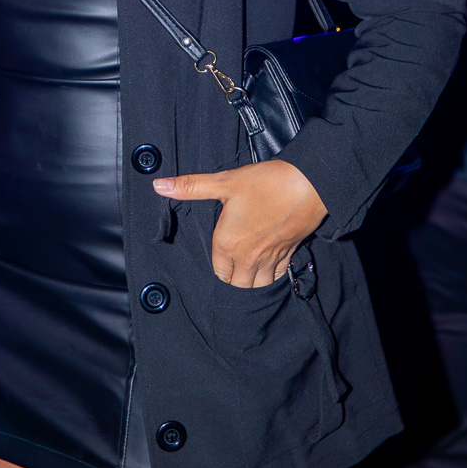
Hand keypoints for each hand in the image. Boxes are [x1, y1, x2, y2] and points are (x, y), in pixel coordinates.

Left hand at [153, 158, 326, 287]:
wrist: (308, 183)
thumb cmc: (265, 182)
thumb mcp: (224, 182)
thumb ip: (190, 186)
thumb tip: (158, 185)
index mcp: (228, 243)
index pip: (218, 272)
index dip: (218, 266)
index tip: (221, 257)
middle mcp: (248, 257)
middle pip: (237, 285)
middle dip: (233, 280)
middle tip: (233, 266)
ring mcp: (270, 259)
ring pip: (257, 286)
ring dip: (252, 282)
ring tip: (249, 270)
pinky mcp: (289, 254)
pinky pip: (277, 277)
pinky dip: (272, 276)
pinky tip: (269, 265)